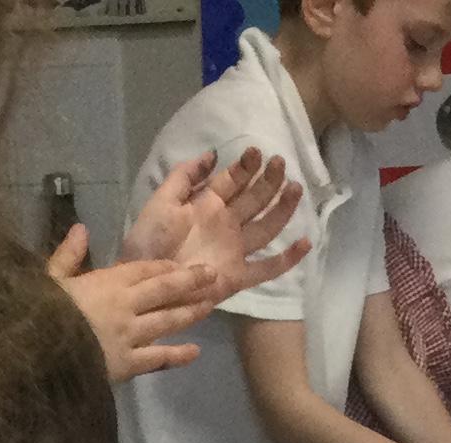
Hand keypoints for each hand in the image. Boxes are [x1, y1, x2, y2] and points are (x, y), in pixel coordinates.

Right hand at [47, 226, 220, 381]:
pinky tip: (195, 352)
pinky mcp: (128, 363)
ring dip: (190, 312)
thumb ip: (68, 255)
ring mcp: (130, 335)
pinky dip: (177, 355)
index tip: (180, 264)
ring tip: (210, 305)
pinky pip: (158, 359)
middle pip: (164, 290)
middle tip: (213, 274)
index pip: (142, 269)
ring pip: (167, 321)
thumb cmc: (40, 313)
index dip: (164, 266)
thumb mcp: (49, 278)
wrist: (37, 352)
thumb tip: (81, 228)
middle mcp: (126, 305)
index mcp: (107, 282)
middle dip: (190, 281)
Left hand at [123, 145, 311, 306]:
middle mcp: (226, 225)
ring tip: (294, 188)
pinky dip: (287, 259)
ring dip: (282, 208)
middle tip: (279, 163)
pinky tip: (306, 243)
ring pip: (266, 227)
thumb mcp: (162, 201)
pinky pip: (267, 269)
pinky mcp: (238, 276)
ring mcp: (235, 250)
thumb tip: (213, 153)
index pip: (233, 181)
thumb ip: (185, 175)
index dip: (245, 167)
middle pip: (254, 200)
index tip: (256, 153)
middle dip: (268, 181)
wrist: (145, 282)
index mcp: (207, 205)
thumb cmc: (149, 241)